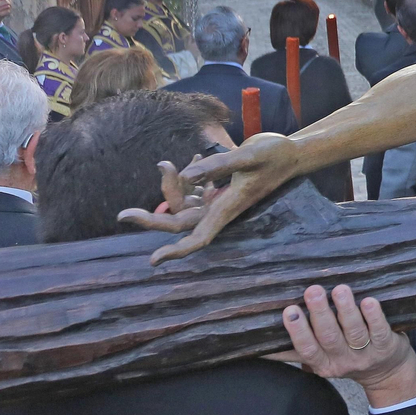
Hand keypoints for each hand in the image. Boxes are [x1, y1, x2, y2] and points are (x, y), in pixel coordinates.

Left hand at [118, 133, 302, 263]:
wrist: (292, 152)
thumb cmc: (275, 154)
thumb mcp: (247, 155)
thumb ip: (216, 166)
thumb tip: (185, 173)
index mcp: (227, 208)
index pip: (197, 238)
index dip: (176, 252)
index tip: (153, 261)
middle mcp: (219, 209)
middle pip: (179, 222)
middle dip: (151, 218)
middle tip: (123, 215)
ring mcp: (218, 200)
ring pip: (183, 204)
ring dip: (169, 189)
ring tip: (165, 164)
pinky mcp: (220, 190)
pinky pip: (193, 190)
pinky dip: (187, 177)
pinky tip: (194, 157)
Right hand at [278, 284, 415, 408]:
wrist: (387, 373)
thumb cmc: (347, 357)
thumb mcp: (320, 359)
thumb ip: (294, 350)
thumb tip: (255, 342)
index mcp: (322, 364)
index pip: (307, 349)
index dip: (298, 331)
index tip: (289, 309)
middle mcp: (342, 360)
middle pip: (329, 337)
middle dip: (320, 314)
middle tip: (312, 290)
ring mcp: (365, 354)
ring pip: (354, 332)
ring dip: (346, 310)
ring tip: (340, 290)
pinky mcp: (386, 345)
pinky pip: (379, 330)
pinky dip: (374, 316)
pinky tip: (369, 301)